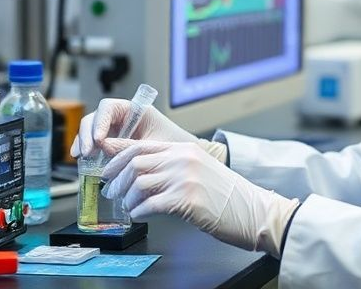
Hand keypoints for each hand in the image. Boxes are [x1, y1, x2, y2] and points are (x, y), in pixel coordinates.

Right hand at [71, 100, 226, 161]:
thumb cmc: (173, 147)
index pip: (109, 107)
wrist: (182, 161)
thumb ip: (129, 146)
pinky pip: (93, 143)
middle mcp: (121, 118)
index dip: (100, 121)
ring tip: (82, 157)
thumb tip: (104, 148)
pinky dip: (85, 149)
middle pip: (95, 118)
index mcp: (134, 110)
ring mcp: (114, 130)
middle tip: (87, 152)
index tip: (99, 140)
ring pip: (90, 130)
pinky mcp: (110, 144)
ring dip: (83, 142)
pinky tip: (82, 159)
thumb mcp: (152, 146)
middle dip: (87, 134)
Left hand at [101, 141, 298, 256]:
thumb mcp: (199, 170)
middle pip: (135, 161)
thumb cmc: (228, 196)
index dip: (118, 155)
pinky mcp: (186, 199)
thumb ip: (172, 166)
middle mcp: (182, 158)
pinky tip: (140, 215)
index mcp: (184, 149)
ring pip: (139, 182)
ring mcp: (185, 177)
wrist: (254, 211)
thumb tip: (140, 173)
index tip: (105, 165)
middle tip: (111, 190)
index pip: (141, 145)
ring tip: (128, 206)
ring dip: (127, 197)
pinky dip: (139, 211)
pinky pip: (150, 204)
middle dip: (116, 178)